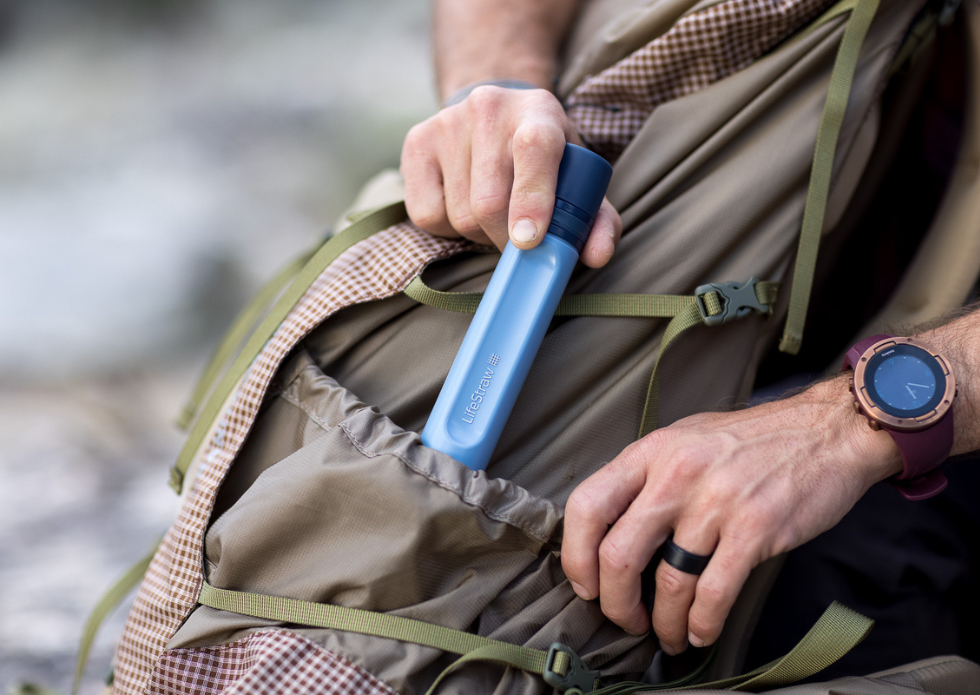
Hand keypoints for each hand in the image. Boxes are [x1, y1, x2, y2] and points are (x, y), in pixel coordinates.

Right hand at [400, 85, 621, 267]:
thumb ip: (596, 219)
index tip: (530, 240)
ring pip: (459, 214)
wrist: (493, 113)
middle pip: (489, 201)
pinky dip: (448, 228)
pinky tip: (463, 206)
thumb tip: (596, 255)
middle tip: (520, 244)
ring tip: (494, 217)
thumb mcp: (578, 177)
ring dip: (480, 234)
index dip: (532, 198)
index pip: (534, 149)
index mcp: (538, 111)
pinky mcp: (416, 142)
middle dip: (506, 239)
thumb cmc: (544, 156)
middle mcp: (489, 108)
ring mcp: (447, 122)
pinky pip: (427, 214)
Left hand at [561, 377, 901, 653]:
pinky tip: (701, 631)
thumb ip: (647, 477)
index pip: (586, 505)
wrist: (826, 431)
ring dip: (663, 622)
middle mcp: (675, 473)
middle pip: (618, 554)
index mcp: (650, 451)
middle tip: (626, 620)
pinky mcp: (755, 528)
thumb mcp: (685, 440)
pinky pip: (714, 593)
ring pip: (667, 583)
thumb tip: (611, 532)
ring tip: (668, 634)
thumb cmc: (752, 441)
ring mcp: (715, 501)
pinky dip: (702, 623)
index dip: (575, 555)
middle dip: (615, 603)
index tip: (585, 584)